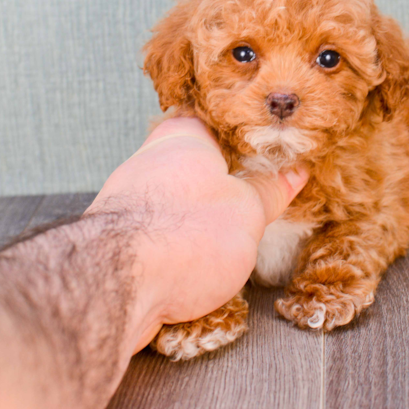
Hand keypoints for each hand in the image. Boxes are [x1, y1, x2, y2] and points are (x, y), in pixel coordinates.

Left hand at [87, 117, 308, 350]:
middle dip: (226, 185)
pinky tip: (195, 267)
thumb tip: (293, 173)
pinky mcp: (117, 240)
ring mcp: (130, 200)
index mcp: (184, 136)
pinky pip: (157, 236)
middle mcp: (151, 160)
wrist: (115, 287)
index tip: (276, 150)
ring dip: (200, 222)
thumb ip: (270, 191)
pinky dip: (177, 249)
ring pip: (176, 203)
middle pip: (197, 164)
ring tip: (230, 243)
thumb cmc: (184, 235)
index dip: (250, 136)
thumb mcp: (248, 212)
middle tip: (261, 202)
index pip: (219, 121)